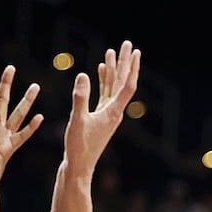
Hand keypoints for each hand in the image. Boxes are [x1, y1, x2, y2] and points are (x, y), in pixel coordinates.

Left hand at [0, 66, 43, 204]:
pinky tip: (39, 117)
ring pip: (16, 114)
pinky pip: (22, 136)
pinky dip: (31, 127)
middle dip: (6, 85)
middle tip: (11, 68)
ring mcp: (4, 137)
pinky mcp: (9, 148)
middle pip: (2, 102)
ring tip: (35, 87)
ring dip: (26, 101)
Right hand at [62, 41, 140, 177]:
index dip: (131, 67)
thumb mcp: (77, 121)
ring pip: (112, 87)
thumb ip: (80, 98)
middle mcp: (114, 112)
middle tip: (126, 44)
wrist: (78, 168)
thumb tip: (83, 75)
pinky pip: (103, 95)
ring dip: (112, 70)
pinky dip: (102, 82)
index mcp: (113, 112)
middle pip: (122, 83)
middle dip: (123, 63)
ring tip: (110, 52)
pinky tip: (98, 72)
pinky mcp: (98, 118)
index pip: (127, 85)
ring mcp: (106, 115)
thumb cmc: (78, 148)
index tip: (133, 51)